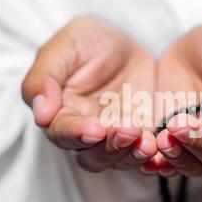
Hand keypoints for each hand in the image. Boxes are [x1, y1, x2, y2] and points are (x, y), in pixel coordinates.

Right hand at [22, 16, 156, 172]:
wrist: (126, 43)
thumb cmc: (89, 41)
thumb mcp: (65, 46)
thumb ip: (45, 77)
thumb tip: (40, 115)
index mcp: (62, 113)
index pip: (63, 133)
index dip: (77, 134)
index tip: (94, 129)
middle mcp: (87, 131)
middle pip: (92, 156)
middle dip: (110, 147)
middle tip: (128, 130)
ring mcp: (116, 136)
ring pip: (119, 160)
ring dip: (132, 155)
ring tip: (148, 142)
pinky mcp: (142, 136)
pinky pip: (146, 154)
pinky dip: (154, 158)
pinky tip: (161, 148)